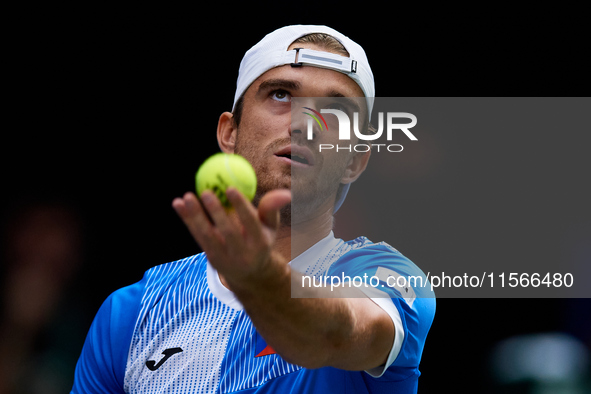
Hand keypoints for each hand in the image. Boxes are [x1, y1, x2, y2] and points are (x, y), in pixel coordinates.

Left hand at [172, 188, 290, 289]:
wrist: (250, 275)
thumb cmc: (261, 241)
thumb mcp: (270, 227)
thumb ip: (272, 208)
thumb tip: (286, 193)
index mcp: (260, 243)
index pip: (250, 223)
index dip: (240, 206)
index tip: (230, 187)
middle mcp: (242, 253)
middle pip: (227, 231)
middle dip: (215, 212)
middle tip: (205, 191)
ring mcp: (224, 257)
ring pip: (207, 236)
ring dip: (195, 216)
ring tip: (186, 197)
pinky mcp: (210, 257)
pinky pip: (197, 236)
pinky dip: (187, 220)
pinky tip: (177, 203)